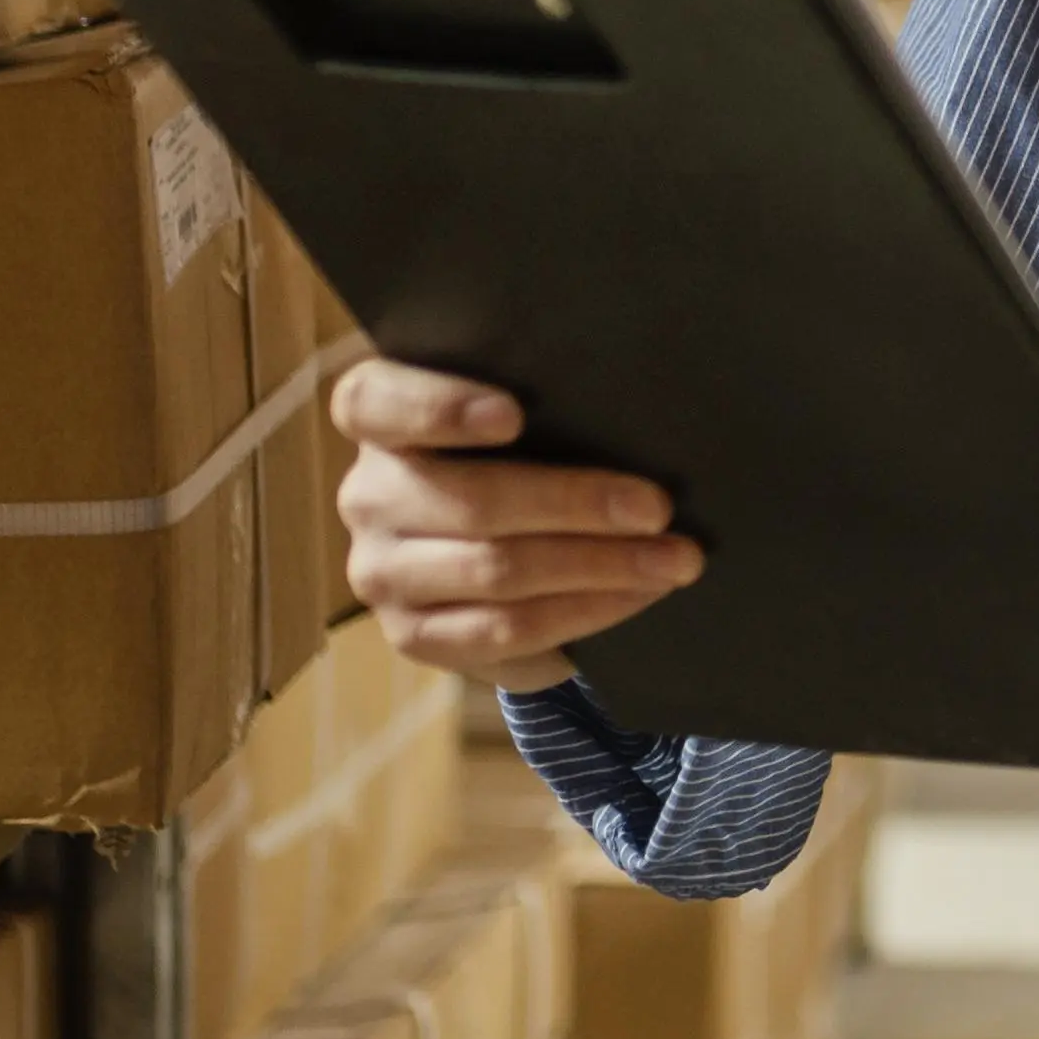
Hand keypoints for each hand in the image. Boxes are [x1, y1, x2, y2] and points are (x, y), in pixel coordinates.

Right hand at [334, 358, 699, 692]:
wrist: (503, 570)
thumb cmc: (526, 464)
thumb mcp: (525, 427)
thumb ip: (547, 410)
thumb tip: (641, 418)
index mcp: (379, 420)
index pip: (375, 402)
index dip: (440, 407)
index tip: (514, 416)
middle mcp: (366, 493)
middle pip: (471, 499)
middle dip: (578, 503)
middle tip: (657, 507)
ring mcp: (380, 571)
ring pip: (497, 569)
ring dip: (599, 565)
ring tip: (673, 559)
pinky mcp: (411, 635)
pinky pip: (505, 628)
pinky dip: (584, 610)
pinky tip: (636, 595)